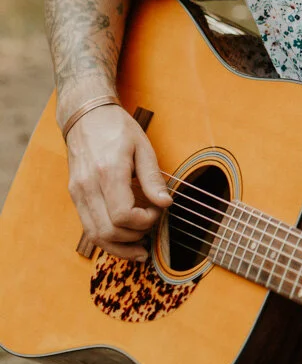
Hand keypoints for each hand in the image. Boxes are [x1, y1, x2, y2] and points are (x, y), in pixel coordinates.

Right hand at [65, 105, 171, 259]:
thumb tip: (166, 204)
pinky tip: (125, 241)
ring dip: (120, 247)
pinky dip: (108, 240)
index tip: (157, 210)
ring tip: (140, 247)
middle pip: (109, 231)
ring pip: (96, 236)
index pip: (123, 215)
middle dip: (135, 236)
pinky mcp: (75, 197)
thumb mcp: (143, 147)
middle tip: (151, 225)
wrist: (85, 116)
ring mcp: (78, 193)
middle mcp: (88, 186)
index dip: (144, 221)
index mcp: (108, 172)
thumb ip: (152, 178)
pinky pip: (89, 228)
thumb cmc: (117, 128)